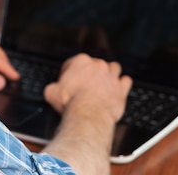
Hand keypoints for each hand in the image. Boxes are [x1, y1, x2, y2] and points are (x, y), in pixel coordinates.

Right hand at [41, 54, 131, 173]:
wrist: (88, 115)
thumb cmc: (71, 103)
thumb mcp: (51, 93)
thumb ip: (52, 87)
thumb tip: (52, 90)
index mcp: (80, 62)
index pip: (73, 63)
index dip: (68, 73)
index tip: (67, 81)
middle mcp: (98, 65)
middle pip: (95, 64)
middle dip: (90, 72)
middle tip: (85, 84)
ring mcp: (111, 76)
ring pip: (114, 67)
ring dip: (110, 73)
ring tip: (104, 82)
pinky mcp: (121, 88)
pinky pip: (126, 80)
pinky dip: (122, 84)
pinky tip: (118, 88)